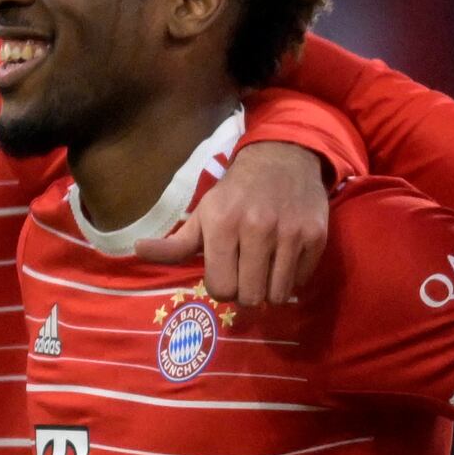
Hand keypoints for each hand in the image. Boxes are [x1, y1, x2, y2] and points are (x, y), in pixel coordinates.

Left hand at [163, 137, 335, 308]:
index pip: (221, 289)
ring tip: (267, 268)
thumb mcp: (203, 214)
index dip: (223, 286)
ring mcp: (290, 233)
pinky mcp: (316, 236)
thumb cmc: (236, 192)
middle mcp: (257, 229)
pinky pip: (301, 281)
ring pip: (278, 295)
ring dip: (270, 289)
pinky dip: (293, 277)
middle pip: (250, 297)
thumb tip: (137, 251)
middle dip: (246, 291)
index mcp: (223, 225)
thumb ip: (174, 243)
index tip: (227, 271)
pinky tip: (286, 256)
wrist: (283, 157)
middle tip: (248, 272)